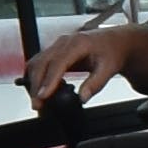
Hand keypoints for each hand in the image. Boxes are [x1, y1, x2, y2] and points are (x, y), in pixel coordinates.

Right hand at [28, 21, 147, 105]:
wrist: (114, 42)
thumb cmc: (112, 52)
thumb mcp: (109, 69)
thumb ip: (95, 84)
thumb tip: (82, 97)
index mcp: (78, 43)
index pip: (58, 63)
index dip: (49, 80)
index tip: (43, 96)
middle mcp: (64, 42)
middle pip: (42, 63)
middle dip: (36, 85)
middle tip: (37, 104)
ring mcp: (57, 46)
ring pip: (37, 63)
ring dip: (33, 82)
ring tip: (38, 100)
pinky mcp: (54, 51)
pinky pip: (39, 63)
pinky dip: (36, 77)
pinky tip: (42, 90)